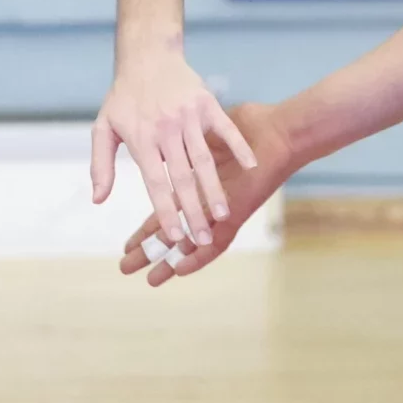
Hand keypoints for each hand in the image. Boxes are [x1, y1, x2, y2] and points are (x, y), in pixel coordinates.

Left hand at [92, 50, 257, 249]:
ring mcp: (188, 116)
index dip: (165, 210)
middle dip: (193, 210)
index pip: (154, 181)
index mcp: (141, 138)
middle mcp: (165, 129)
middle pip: (181, 176)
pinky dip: (238, 147)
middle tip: (203, 238)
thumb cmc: (124, 98)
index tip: (174, 236)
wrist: (147, 56)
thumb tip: (98, 199)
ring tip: (223, 215)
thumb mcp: (104, 128)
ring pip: (203, 158)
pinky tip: (250, 166)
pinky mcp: (206, 103)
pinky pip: (225, 128)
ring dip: (214, 187)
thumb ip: (101, 165)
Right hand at [119, 101, 294, 283]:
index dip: (144, 228)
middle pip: (170, 232)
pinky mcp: (237, 215)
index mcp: (196, 183)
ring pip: (190, 244)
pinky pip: (218, 244)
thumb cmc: (248, 123)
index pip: (163, 210)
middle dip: (148, 250)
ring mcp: (221, 212)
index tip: (126, 242)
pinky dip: (199, 259)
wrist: (278, 129)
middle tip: (124, 267)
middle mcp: (206, 203)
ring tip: (147, 279)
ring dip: (169, 262)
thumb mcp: (204, 132)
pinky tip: (179, 270)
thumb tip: (161, 146)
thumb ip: (183, 144)